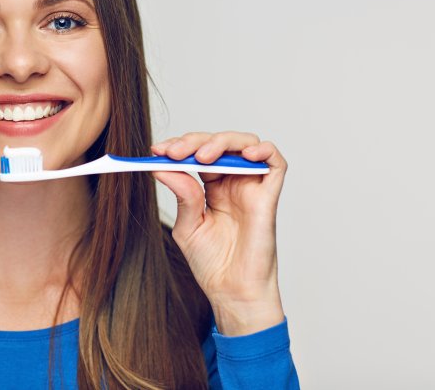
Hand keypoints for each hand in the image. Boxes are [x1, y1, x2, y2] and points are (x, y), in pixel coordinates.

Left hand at [151, 131, 288, 334]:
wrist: (233, 292)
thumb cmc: (213, 264)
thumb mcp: (188, 225)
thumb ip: (182, 195)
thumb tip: (164, 167)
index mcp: (213, 187)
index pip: (198, 153)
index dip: (180, 146)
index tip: (158, 150)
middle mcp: (234, 182)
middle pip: (219, 144)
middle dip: (195, 142)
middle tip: (175, 152)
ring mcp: (253, 187)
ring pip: (245, 144)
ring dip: (222, 142)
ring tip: (202, 156)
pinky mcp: (269, 196)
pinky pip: (276, 162)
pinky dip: (263, 150)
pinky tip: (244, 155)